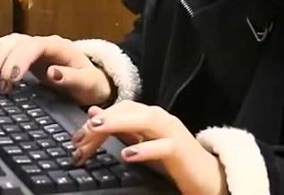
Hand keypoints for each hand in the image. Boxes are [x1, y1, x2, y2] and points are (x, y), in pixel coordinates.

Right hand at [0, 33, 112, 105]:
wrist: (93, 82)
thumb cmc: (91, 83)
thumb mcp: (86, 83)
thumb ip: (70, 77)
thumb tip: (51, 72)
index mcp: (60, 47)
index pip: (35, 46)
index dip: (20, 59)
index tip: (11, 77)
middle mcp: (47, 44)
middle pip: (21, 43)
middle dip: (6, 58)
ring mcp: (37, 48)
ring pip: (13, 42)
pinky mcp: (29, 56)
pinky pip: (10, 46)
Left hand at [73, 102, 227, 194]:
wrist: (206, 175)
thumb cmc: (173, 159)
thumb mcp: (143, 143)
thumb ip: (122, 130)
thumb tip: (95, 114)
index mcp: (151, 116)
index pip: (121, 108)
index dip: (99, 118)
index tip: (77, 137)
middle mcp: (161, 119)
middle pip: (130, 110)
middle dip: (104, 119)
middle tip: (81, 132)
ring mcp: (172, 132)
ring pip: (146, 120)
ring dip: (120, 122)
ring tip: (98, 128)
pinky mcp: (180, 150)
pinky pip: (162, 146)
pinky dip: (144, 148)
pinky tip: (128, 154)